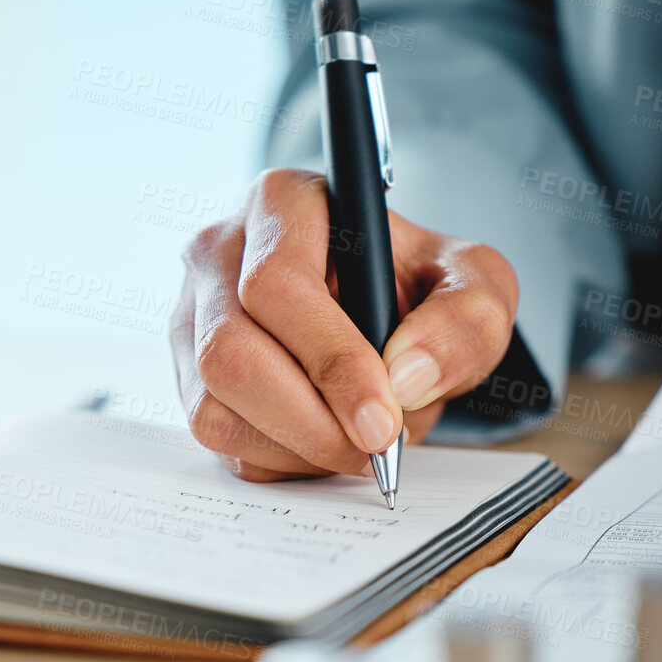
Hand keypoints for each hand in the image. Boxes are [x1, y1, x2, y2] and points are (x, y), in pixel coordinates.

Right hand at [169, 168, 517, 480]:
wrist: (387, 313)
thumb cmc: (420, 288)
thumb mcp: (475, 287)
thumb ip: (466, 320)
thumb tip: (405, 377)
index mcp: (282, 203)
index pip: (277, 283)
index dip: (330, 360)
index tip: (383, 418)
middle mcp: (218, 252)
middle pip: (229, 352)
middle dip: (309, 421)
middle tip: (373, 451)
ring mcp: (191, 316)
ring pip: (211, 404)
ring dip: (293, 445)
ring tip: (356, 444)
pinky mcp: (187, 373)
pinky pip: (215, 436)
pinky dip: (276, 458)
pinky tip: (322, 442)